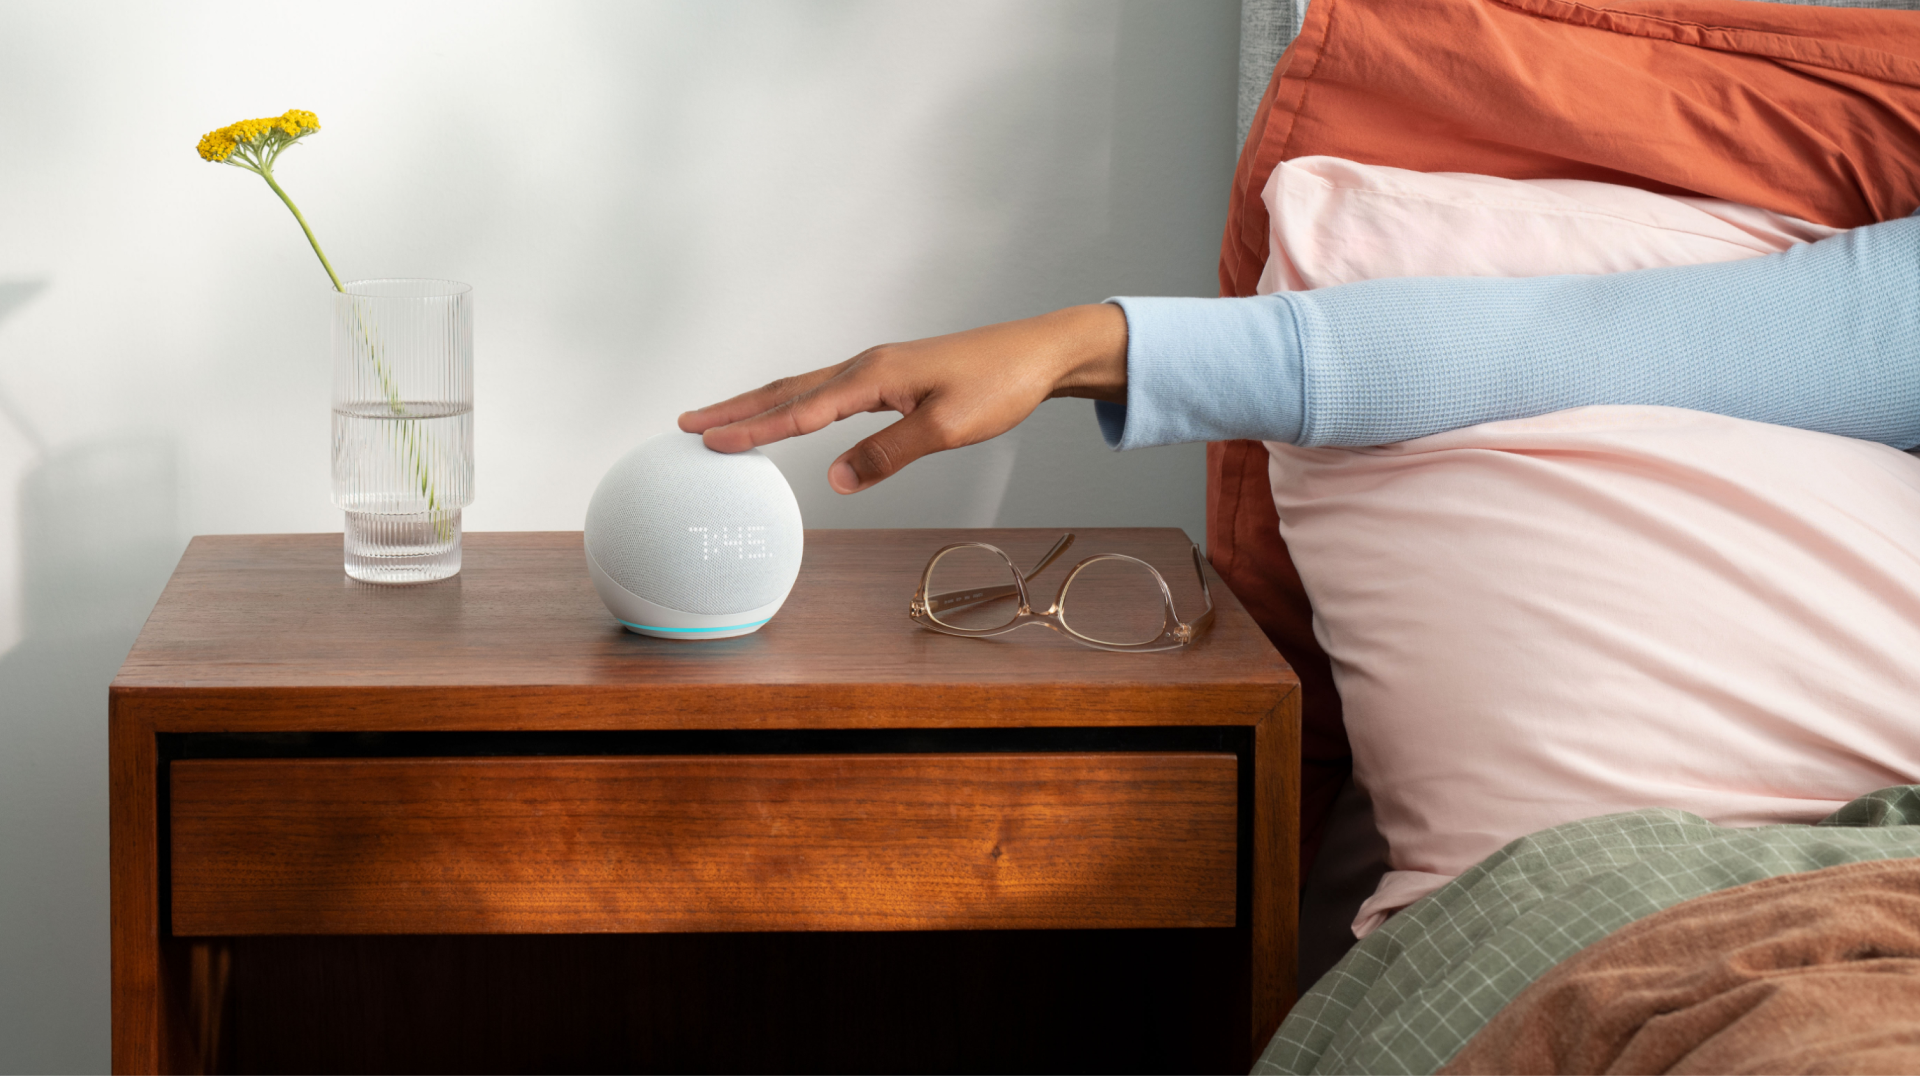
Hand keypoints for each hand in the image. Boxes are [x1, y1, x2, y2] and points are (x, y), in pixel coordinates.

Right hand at [678, 303, 1127, 493]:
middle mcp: (866, 365)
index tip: (711, 444)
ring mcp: (875, 368)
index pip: (802, 411)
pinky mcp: (888, 376)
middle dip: (736, 410)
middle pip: (786, 390)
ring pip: (802, 388)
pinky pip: (825, 392)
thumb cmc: (999, 386)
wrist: (1036, 353)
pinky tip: (788, 415)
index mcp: (874, 375)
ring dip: (758, 404)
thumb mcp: (946, 430)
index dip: (755, 431)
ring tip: (718, 420)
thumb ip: (889, 454)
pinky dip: (793, 403)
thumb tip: (837, 481)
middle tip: (686, 426)